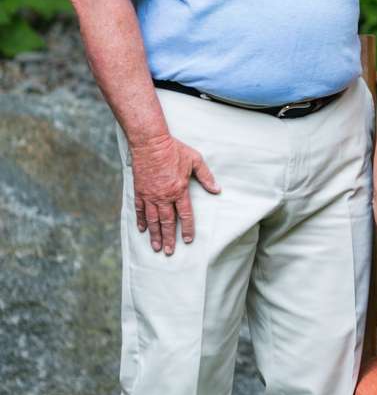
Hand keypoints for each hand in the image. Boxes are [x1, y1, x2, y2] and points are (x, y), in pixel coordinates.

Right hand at [130, 133, 219, 254]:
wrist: (150, 142)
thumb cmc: (174, 149)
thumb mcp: (195, 160)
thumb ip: (206, 176)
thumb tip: (218, 190)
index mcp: (179, 190)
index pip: (184, 214)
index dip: (186, 228)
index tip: (187, 240)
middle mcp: (164, 196)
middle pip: (167, 222)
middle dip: (169, 238)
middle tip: (169, 252)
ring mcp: (150, 195)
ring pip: (152, 219)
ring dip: (155, 235)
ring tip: (156, 247)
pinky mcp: (139, 190)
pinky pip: (140, 209)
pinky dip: (141, 220)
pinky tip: (142, 229)